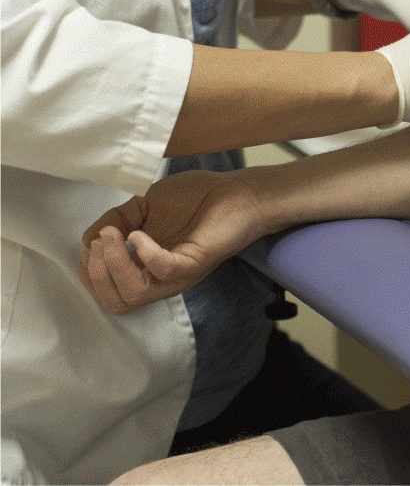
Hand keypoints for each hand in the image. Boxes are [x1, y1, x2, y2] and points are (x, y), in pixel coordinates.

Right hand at [79, 170, 266, 313]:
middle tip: (100, 243)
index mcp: (147, 268)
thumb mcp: (144, 205)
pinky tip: (139, 234)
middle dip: (97, 274)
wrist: (236, 191)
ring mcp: (179, 272)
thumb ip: (117, 220)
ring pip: (135, 295)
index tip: (92, 242)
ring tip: (113, 237)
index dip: (91, 272)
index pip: (109, 293)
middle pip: (118, 303)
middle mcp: (162, 278)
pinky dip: (145, 254)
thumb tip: (90, 238)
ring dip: (114, 266)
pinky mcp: (196, 261)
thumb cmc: (195, 199)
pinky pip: (165, 270)